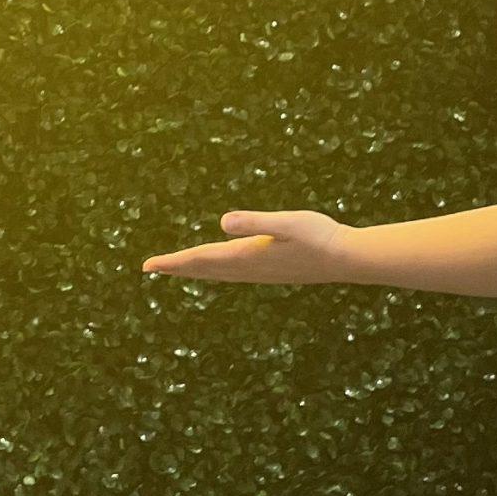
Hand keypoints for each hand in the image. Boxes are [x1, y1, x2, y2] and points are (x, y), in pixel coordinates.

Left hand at [142, 210, 354, 283]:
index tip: (147, 266)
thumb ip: (255, 222)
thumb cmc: (320, 236)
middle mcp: (250, 268)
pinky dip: (216, 270)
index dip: (172, 262)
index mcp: (246, 256)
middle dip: (177, 267)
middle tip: (150, 268)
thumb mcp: (286, 222)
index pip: (201, 259)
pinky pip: (234, 273)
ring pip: (218, 273)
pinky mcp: (272, 271)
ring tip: (178, 268)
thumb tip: (222, 223)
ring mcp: (261, 272)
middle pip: (204, 269)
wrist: (349, 258)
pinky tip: (220, 268)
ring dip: (195, 270)